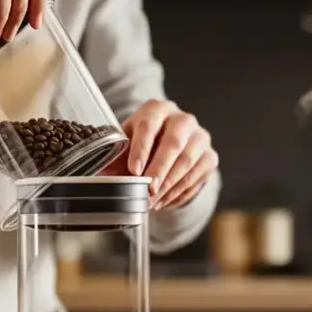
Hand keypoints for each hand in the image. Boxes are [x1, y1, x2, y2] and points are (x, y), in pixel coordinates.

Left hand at [103, 100, 217, 209]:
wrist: (169, 150)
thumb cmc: (142, 147)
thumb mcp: (126, 147)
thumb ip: (115, 158)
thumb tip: (101, 178)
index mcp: (157, 109)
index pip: (149, 125)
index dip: (141, 149)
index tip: (134, 171)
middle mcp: (182, 119)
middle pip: (174, 142)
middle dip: (159, 169)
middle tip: (148, 190)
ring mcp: (200, 137)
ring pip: (187, 162)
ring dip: (168, 186)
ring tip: (152, 202)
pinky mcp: (210, 156)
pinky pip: (196, 177)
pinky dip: (179, 193)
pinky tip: (164, 202)